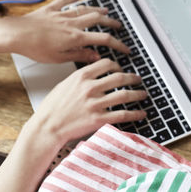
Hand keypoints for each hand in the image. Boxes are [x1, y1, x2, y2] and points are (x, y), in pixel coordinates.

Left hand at [0, 0, 128, 62]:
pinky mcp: (51, 10)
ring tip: (106, 11)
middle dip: (111, 23)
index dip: (118, 44)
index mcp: (76, 37)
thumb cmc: (35, 48)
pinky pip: (64, 2)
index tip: (126, 49)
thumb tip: (95, 55)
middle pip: (98, 20)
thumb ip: (79, 55)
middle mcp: (72, 24)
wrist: (16, 34)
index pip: (103, 39)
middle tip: (119, 26)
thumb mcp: (59, 58)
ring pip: (85, 9)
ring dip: (97, 10)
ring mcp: (62, 15)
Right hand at [32, 58, 146, 144]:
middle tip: (138, 79)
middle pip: (119, 77)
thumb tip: (96, 71)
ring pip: (125, 95)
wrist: (47, 127)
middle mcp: (90, 88)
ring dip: (138, 94)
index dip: (118, 65)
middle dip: (132, 78)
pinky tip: (141, 113)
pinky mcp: (99, 119)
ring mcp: (96, 103)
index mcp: (81, 76)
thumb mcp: (65, 84)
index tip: (121, 69)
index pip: (107, 64)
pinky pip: (123, 114)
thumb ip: (81, 77)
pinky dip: (135, 114)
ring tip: (143, 94)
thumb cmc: (53, 107)